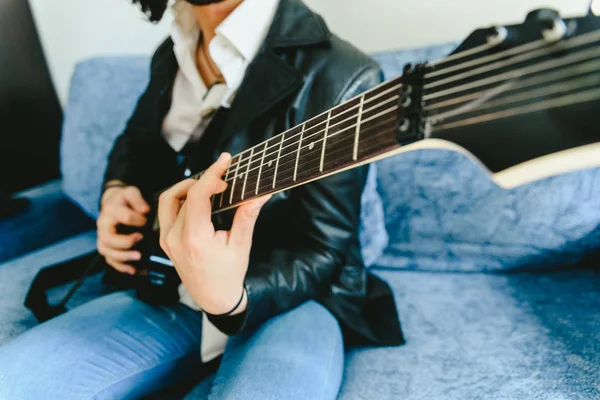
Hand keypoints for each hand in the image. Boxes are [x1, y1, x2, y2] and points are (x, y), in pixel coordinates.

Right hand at [97, 183, 149, 274]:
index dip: (136, 219)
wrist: (114, 204)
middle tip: (140, 239)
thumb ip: (137, 198)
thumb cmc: (125, 200)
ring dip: (123, 257)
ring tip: (139, 257)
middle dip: (125, 243)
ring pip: (107, 252)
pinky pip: (110, 261)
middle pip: (108, 239)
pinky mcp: (107, 248)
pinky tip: (134, 270)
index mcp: (110, 211)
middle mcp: (103, 227)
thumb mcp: (131, 192)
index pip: (122, 216)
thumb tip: (145, 210)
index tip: (146, 220)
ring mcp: (103, 239)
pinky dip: (121, 267)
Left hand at [158, 153, 269, 314]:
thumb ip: (247, 216)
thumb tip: (262, 192)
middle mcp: (175, 238)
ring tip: (209, 187)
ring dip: (187, 187)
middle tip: (224, 180)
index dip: (211, 174)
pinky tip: (198, 199)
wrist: (213, 298)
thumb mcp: (241, 245)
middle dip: (204, 180)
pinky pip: (167, 211)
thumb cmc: (229, 273)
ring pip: (169, 199)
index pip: (197, 195)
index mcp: (195, 239)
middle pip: (184, 194)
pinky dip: (181, 199)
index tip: (224, 161)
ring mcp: (166, 240)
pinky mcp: (165, 240)